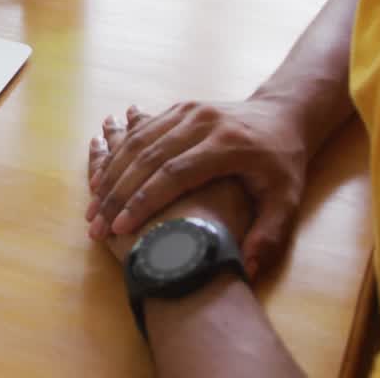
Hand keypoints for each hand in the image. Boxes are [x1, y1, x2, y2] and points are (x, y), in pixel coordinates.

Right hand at [88, 100, 309, 278]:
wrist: (283, 114)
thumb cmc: (283, 163)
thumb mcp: (287, 200)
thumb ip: (268, 235)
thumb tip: (246, 270)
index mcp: (227, 144)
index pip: (176, 173)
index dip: (146, 201)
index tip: (122, 228)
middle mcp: (203, 122)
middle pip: (148, 158)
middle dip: (118, 194)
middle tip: (96, 226)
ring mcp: (188, 111)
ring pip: (138, 142)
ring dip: (110, 175)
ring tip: (92, 209)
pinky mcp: (178, 108)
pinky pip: (141, 132)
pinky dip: (117, 156)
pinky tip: (100, 178)